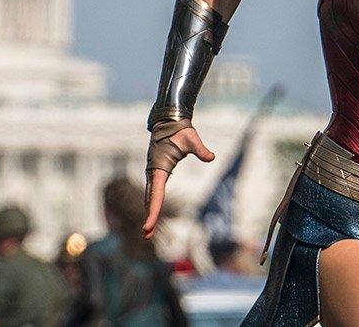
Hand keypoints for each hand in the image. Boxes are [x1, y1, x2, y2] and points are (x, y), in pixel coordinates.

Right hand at [142, 124, 214, 238]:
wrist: (169, 122)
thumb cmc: (181, 131)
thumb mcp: (192, 139)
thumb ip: (200, 150)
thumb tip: (211, 157)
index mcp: (159, 167)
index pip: (156, 194)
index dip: (153, 211)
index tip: (148, 226)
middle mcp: (153, 172)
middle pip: (150, 199)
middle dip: (149, 217)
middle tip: (146, 236)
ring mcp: (152, 173)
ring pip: (149, 196)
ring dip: (149, 212)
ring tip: (147, 231)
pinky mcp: (156, 172)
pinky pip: (152, 191)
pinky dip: (151, 203)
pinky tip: (151, 212)